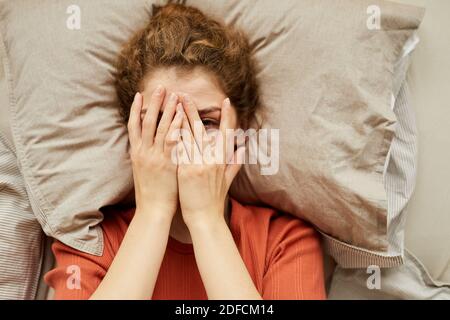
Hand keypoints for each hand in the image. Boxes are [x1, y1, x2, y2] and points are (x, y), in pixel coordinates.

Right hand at [127, 86, 182, 220]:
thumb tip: (145, 146)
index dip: (136, 109)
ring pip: (160, 128)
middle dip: (154, 103)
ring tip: (173, 95)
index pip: (134, 126)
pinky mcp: (166, 163)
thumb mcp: (142, 172)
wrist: (153, 210)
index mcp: (136, 153)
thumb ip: (144, 156)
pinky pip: (171, 141)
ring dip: (167, 110)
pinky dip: (176, 127)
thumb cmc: (150, 193)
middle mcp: (143, 152)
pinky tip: (181, 115)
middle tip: (160, 87)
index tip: (139, 95)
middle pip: (147, 122)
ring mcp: (154, 157)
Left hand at [176, 94, 244, 227]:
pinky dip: (173, 135)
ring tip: (172, 104)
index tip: (227, 102)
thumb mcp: (228, 181)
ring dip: (179, 117)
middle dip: (192, 111)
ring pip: (188, 136)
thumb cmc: (214, 201)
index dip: (228, 117)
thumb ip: (235, 163)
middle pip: (201, 130)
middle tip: (184, 95)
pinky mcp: (186, 171)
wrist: (205, 219)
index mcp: (222, 160)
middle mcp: (211, 159)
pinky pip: (178, 149)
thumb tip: (244, 148)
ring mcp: (198, 164)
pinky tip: (165, 123)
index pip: (226, 133)